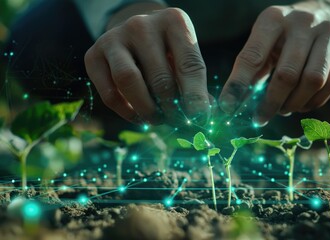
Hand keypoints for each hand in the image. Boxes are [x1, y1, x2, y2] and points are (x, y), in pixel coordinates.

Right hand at [85, 7, 210, 125]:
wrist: (134, 34)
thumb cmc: (168, 51)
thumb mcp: (185, 58)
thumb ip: (196, 85)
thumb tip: (201, 117)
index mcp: (174, 22)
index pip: (190, 65)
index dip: (196, 98)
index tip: (200, 120)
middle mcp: (142, 25)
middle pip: (160, 78)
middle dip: (171, 108)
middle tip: (178, 122)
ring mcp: (114, 37)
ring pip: (129, 82)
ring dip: (147, 110)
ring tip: (158, 120)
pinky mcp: (93, 55)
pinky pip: (109, 93)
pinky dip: (126, 112)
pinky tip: (139, 116)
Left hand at [219, 0, 329, 125]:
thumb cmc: (287, 31)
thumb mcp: (265, 38)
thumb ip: (253, 65)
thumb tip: (235, 101)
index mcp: (273, 19)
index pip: (252, 56)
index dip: (238, 85)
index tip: (227, 107)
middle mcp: (303, 23)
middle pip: (287, 74)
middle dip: (271, 102)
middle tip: (260, 118)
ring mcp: (329, 34)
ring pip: (313, 81)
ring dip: (294, 103)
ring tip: (282, 109)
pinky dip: (313, 101)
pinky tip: (301, 105)